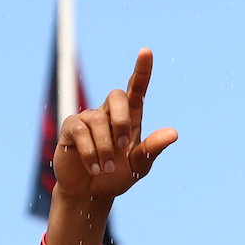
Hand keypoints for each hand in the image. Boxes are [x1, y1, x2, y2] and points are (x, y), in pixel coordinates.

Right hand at [42, 49, 178, 244]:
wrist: (91, 193)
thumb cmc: (118, 176)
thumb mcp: (139, 166)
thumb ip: (153, 149)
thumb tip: (174, 133)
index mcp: (131, 118)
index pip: (137, 89)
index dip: (142, 71)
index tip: (146, 51)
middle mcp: (109, 113)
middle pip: (117, 96)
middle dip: (122, 120)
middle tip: (124, 146)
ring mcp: (88, 118)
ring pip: (98, 120)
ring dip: (105, 148)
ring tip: (107, 167)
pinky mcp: (70, 128)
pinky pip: (80, 132)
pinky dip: (90, 152)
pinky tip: (94, 166)